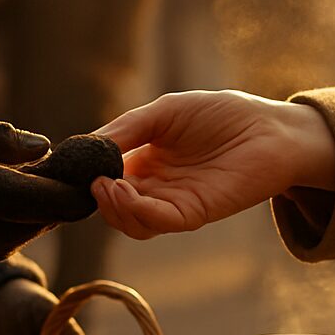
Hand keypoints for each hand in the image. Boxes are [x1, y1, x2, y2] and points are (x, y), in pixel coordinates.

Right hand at [90, 90, 334, 238]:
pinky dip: (134, 210)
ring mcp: (173, 203)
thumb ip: (128, 128)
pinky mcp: (193, 213)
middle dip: (93, 197)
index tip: (62, 171)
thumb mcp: (165, 112)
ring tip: (103, 186)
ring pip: (129, 221)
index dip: (83, 177)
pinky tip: (123, 189)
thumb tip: (87, 147)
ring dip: (110, 207)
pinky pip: (157, 221)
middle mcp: (155, 187)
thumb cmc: (224, 115)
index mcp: (144, 162)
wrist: (273, 129)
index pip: (104, 178)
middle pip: (112, 206)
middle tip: (84, 181)